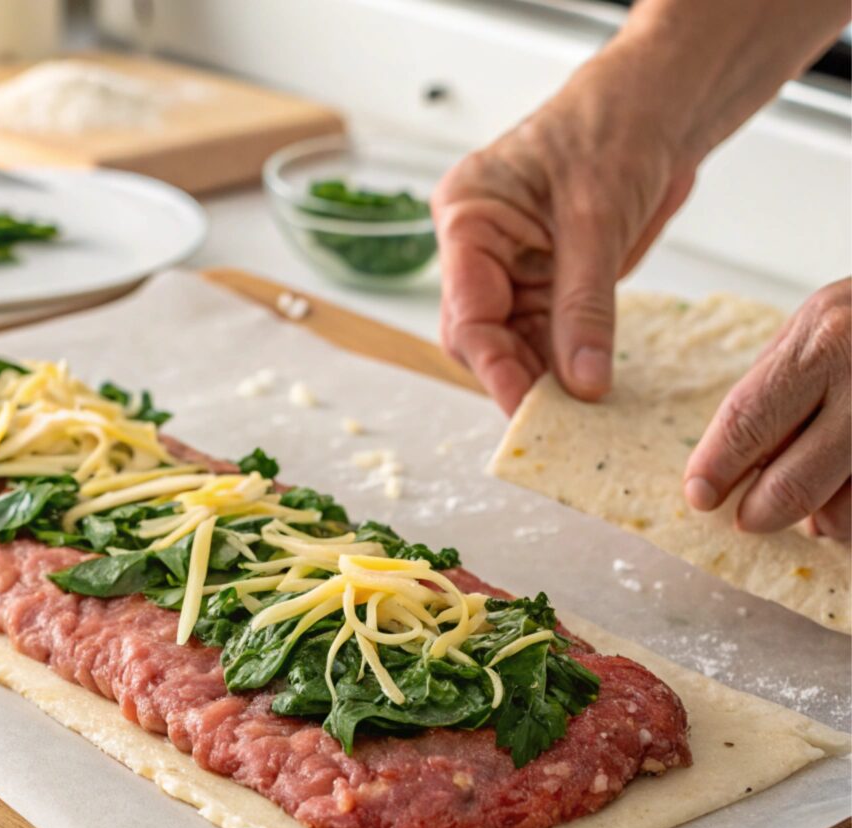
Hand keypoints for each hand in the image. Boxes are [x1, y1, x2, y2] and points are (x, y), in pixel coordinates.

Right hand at [432, 48, 695, 414]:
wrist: (660, 105)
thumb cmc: (615, 127)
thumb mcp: (597, 218)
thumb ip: (584, 305)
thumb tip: (583, 384)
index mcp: (468, 218)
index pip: (466, 307)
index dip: (492, 363)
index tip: (523, 407)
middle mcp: (480, 252)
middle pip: (481, 336)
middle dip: (515, 377)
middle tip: (554, 422)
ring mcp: (512, 272)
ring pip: (514, 346)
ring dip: (544, 381)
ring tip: (576, 418)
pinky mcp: (546, 287)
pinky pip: (549, 340)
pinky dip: (568, 368)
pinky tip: (588, 394)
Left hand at [684, 279, 850, 539]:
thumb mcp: (818, 332)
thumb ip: (773, 393)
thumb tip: (730, 470)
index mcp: (824, 343)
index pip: (749, 420)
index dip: (716, 468)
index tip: (700, 496)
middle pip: (793, 483)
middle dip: (760, 513)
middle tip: (750, 517)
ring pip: (843, 514)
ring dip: (822, 519)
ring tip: (819, 497)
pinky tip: (848, 492)